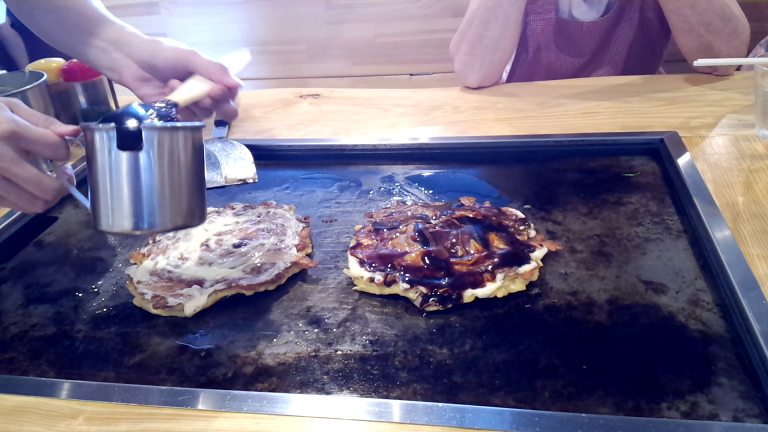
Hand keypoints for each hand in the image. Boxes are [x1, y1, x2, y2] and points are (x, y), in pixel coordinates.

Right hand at [0, 98, 79, 213]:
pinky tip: (22, 185)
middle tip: (60, 175)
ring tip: (43, 181)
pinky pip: (15, 206)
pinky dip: (26, 199)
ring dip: (47, 196)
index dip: (63, 151)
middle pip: (49, 188)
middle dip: (62, 183)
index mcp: (10, 132)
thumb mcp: (8, 107)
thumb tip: (75, 132)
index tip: (57, 150)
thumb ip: (44, 121)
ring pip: (34, 205)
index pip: (57, 150)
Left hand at [103, 36, 241, 121]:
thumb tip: (238, 85)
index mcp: (212, 77)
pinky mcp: (175, 114)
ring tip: (172, 83)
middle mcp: (205, 92)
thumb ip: (214, 70)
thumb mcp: (190, 57)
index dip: (227, 96)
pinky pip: (187, 120)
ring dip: (190, 101)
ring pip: (204, 115)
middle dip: (213, 103)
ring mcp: (191, 104)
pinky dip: (179, 109)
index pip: (231, 94)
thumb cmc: (161, 53)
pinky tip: (168, 94)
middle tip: (201, 95)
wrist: (130, 59)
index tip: (216, 89)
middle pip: (223, 109)